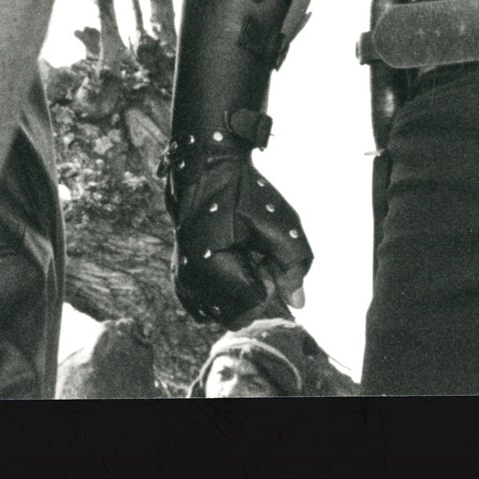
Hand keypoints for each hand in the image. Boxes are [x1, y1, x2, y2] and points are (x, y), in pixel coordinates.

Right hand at [167, 155, 313, 326]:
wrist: (208, 165)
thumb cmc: (245, 192)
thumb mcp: (281, 224)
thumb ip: (294, 267)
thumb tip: (298, 303)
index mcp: (211, 268)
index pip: (254, 304)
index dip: (266, 280)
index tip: (262, 253)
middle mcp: (191, 280)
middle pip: (238, 313)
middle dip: (253, 289)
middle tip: (253, 254)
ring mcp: (182, 280)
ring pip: (223, 311)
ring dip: (237, 290)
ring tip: (239, 254)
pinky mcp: (180, 277)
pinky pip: (207, 305)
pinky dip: (223, 291)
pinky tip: (227, 262)